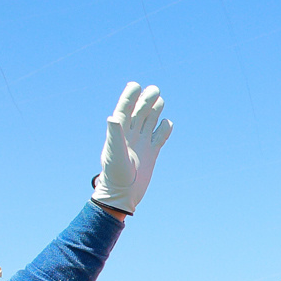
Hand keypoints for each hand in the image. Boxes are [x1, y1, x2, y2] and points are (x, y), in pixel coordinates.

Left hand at [91, 82, 171, 213]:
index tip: (136, 85)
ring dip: (154, 111)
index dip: (130, 97)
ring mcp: (141, 144)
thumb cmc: (115, 175)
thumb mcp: (114, 154)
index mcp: (119, 133)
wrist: (122, 195)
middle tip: (154, 89)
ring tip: (160, 99)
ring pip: (149, 122)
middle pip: (139, 113)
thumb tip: (113, 117)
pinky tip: (167, 123)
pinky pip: (159, 138)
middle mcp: (130, 136)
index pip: (124, 110)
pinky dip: (164, 130)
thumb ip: (114, 135)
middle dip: (146, 100)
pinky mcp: (151, 154)